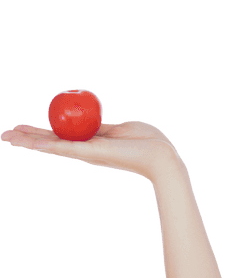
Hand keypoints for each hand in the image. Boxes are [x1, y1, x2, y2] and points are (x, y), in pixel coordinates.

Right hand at [0, 119, 178, 181]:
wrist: (159, 155)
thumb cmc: (146, 141)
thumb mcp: (119, 128)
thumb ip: (104, 126)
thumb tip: (98, 123)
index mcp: (91, 141)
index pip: (61, 135)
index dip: (41, 132)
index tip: (24, 128)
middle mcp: (85, 149)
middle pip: (50, 141)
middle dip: (27, 138)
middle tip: (6, 135)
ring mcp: (86, 152)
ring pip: (51, 146)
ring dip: (28, 141)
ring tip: (9, 138)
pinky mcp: (91, 153)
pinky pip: (64, 147)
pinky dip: (46, 144)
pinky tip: (30, 143)